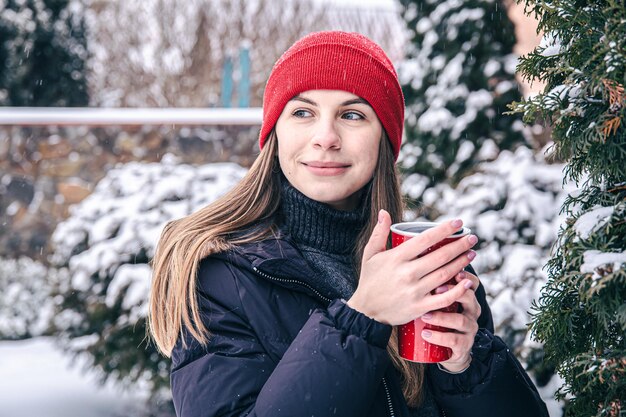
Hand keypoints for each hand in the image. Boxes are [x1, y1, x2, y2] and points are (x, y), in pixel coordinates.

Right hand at [347, 210, 477, 325]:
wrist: (366, 312)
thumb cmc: (370, 280)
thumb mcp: (370, 255)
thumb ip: (379, 233)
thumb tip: (384, 212)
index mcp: (396, 258)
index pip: (425, 239)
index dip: (444, 229)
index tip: (458, 222)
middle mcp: (407, 273)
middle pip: (440, 256)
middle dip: (460, 245)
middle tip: (472, 238)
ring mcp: (414, 291)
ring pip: (445, 274)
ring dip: (462, 263)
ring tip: (472, 253)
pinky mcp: (419, 307)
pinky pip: (443, 298)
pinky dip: (458, 290)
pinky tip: (468, 282)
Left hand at [421, 271, 480, 372]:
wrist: (446, 350)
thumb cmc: (437, 317)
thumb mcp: (436, 299)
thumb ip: (429, 280)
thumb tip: (408, 254)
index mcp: (466, 296)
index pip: (470, 282)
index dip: (464, 274)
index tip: (451, 269)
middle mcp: (471, 311)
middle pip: (470, 297)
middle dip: (455, 291)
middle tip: (436, 288)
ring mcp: (468, 329)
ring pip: (460, 320)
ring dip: (442, 317)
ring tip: (424, 316)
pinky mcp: (462, 346)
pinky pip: (454, 341)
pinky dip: (439, 337)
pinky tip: (425, 334)